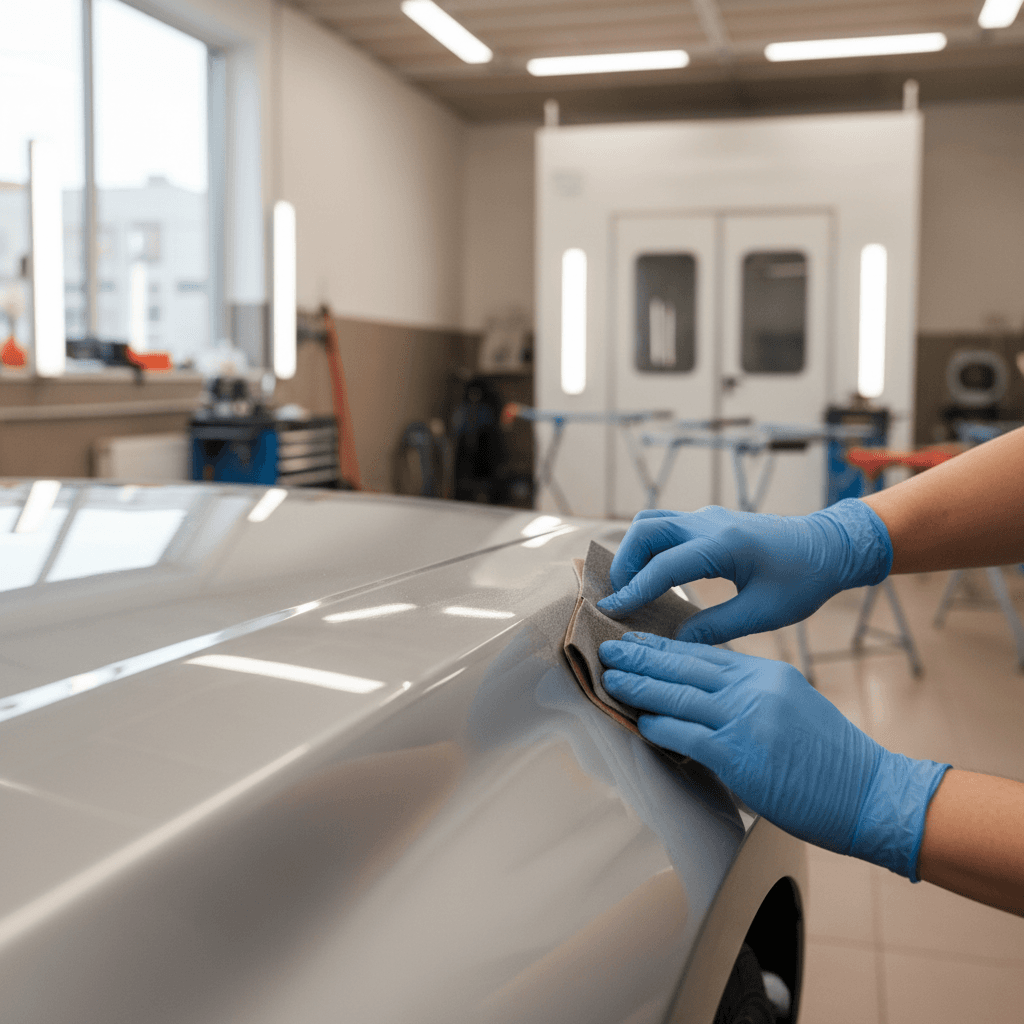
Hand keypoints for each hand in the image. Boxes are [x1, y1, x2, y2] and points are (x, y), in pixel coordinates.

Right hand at [596, 499, 892, 645]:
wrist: (829, 546)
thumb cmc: (804, 581)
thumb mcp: (764, 614)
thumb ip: (717, 628)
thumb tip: (675, 644)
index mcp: (724, 545)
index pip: (663, 566)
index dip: (634, 590)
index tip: (611, 612)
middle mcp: (709, 524)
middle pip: (645, 530)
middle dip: (623, 563)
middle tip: (616, 598)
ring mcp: (707, 517)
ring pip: (651, 522)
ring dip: (633, 551)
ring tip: (628, 587)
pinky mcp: (708, 521)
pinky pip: (665, 525)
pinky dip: (648, 546)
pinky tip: (650, 574)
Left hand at [599, 633, 949, 878]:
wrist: (871, 793)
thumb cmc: (831, 760)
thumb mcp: (791, 707)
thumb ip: (749, 698)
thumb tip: (702, 701)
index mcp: (766, 674)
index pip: (703, 653)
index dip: (663, 647)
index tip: (635, 641)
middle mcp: (754, 689)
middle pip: (684, 666)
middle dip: (641, 658)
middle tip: (608, 649)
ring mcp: (746, 720)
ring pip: (679, 695)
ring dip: (639, 687)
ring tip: (611, 679)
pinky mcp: (740, 755)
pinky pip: (687, 735)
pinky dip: (659, 728)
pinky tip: (640, 722)